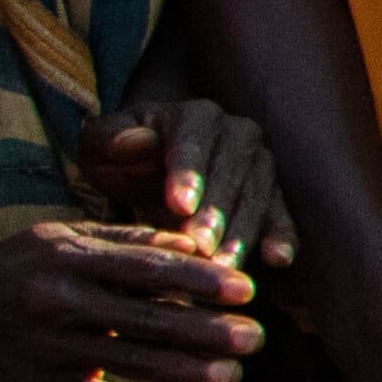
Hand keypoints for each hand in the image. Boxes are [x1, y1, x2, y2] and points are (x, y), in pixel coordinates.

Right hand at [0, 222, 262, 381]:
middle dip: (207, 330)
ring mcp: (50, 349)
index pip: (148, 270)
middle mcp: (61, 303)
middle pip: (147, 318)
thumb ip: (125, 242)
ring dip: (186, 373)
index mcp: (71, 260)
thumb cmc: (11, 270)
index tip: (247, 290)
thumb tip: (195, 243)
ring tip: (233, 377)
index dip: (201, 281)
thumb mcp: (58, 240)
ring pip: (130, 364)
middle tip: (256, 336)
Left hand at [77, 96, 290, 274]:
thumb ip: (109, 139)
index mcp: (197, 115)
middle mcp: (238, 133)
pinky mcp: (273, 194)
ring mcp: (261, 163)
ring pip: (256, 199)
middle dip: (215, 214)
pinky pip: (281, 214)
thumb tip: (141, 141)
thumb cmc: (120, 157)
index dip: (188, 175)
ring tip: (222, 266)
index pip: (193, 144)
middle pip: (231, 175)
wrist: (150, 169)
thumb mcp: (99, 145)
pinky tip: (278, 259)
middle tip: (200, 248)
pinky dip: (283, 236)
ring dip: (242, 234)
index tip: (179, 206)